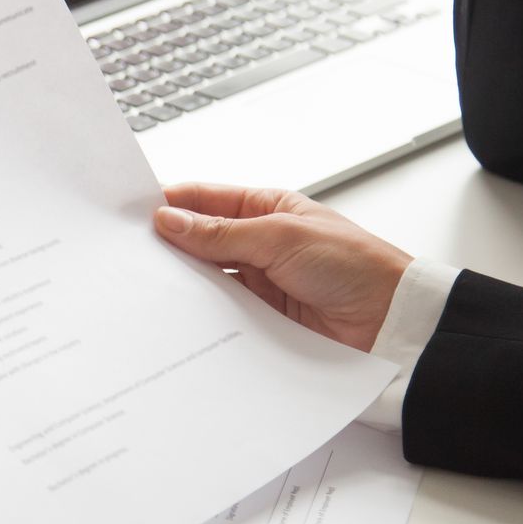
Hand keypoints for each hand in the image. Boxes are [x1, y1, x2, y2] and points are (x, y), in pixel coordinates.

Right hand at [152, 183, 412, 350]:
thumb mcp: (280, 236)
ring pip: (207, 278)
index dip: (170, 203)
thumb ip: (221, 232)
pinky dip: (202, 313)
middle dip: (170, 245)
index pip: (206, 199)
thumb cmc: (354, 265)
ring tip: (150, 284)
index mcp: (266, 208)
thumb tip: (170, 219)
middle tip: (131, 252)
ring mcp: (260, 281)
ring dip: (185, 282)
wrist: (391, 323)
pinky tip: (182, 315)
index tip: (132, 213)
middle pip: (200, 240)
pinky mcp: (262, 318)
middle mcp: (260, 242)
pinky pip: (221, 312)